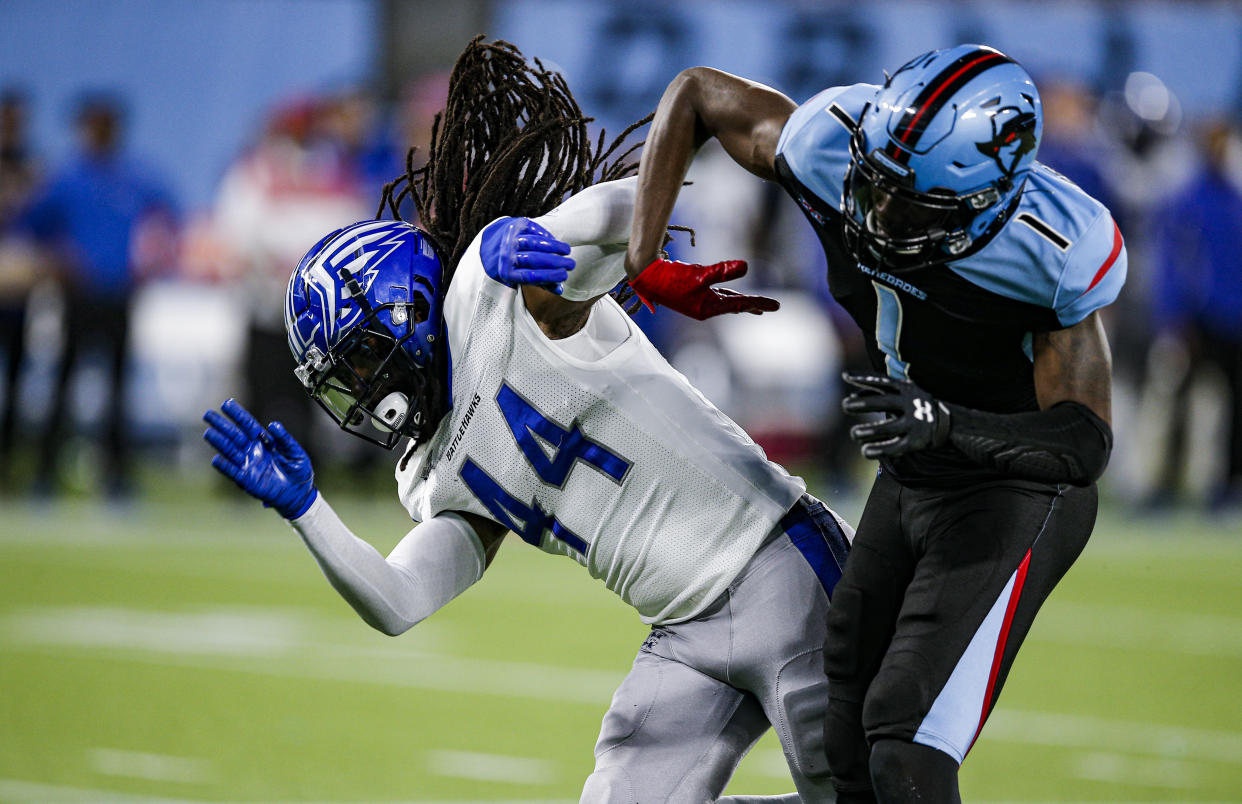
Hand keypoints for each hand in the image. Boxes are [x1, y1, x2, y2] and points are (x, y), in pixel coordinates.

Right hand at [203, 399, 317, 518]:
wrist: (299, 492)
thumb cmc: (297, 470)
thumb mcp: (295, 452)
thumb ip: (285, 439)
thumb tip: (273, 425)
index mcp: (264, 441)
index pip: (248, 425)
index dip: (238, 415)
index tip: (226, 403)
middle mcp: (253, 451)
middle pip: (235, 435)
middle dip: (222, 425)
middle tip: (208, 414)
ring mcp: (248, 465)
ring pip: (231, 451)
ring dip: (220, 443)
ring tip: (208, 433)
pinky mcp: (247, 480)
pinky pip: (234, 472)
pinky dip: (225, 467)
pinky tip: (216, 459)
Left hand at [480, 216, 575, 293]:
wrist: (493, 245)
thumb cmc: (516, 265)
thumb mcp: (524, 277)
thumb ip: (541, 283)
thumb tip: (560, 289)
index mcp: (508, 273)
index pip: (531, 276)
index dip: (550, 276)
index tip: (565, 275)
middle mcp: (506, 256)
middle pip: (534, 259)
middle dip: (556, 262)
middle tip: (571, 264)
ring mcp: (509, 239)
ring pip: (534, 243)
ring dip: (554, 247)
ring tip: (567, 251)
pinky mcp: (515, 226)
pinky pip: (533, 230)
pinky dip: (546, 236)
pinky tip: (555, 241)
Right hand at [628, 258, 779, 320]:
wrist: (646, 276)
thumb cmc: (671, 278)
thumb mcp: (700, 274)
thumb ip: (723, 271)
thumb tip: (746, 266)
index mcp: (708, 308)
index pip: (740, 305)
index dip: (759, 302)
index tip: (776, 305)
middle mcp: (705, 308)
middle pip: (735, 306)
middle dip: (752, 306)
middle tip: (769, 308)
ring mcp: (698, 302)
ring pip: (726, 302)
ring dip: (740, 302)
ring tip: (754, 306)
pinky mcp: (693, 294)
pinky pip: (715, 296)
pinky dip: (726, 295)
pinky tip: (728, 293)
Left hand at [841, 373, 951, 458]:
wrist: (950, 421)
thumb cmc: (916, 404)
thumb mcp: (905, 392)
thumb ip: (881, 392)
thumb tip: (851, 396)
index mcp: (906, 389)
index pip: (883, 382)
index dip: (864, 379)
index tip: (845, 376)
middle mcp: (910, 404)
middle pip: (884, 403)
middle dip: (865, 404)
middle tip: (845, 405)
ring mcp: (914, 423)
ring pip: (888, 428)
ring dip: (870, 431)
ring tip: (854, 433)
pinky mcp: (916, 441)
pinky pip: (896, 447)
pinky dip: (880, 450)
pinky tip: (865, 452)